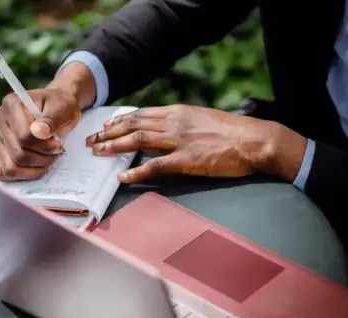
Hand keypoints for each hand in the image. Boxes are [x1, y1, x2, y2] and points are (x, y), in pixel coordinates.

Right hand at [0, 62, 95, 180]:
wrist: (57, 108)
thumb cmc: (60, 106)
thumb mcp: (62, 108)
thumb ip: (51, 119)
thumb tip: (39, 132)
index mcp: (11, 104)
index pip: (24, 136)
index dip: (45, 146)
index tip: (58, 144)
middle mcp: (0, 119)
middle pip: (18, 155)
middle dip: (42, 159)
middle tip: (56, 152)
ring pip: (10, 168)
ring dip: (33, 170)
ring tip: (48, 160)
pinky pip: (1, 173)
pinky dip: (21, 176)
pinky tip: (36, 168)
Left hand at [84, 105, 307, 183]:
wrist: (256, 140)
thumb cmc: (236, 133)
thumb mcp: (206, 120)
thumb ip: (185, 124)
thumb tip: (170, 130)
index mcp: (180, 112)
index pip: (142, 114)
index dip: (120, 120)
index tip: (106, 125)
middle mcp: (175, 122)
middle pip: (134, 125)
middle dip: (109, 132)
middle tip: (91, 139)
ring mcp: (180, 140)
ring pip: (138, 140)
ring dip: (114, 146)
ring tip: (97, 153)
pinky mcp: (187, 160)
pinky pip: (155, 165)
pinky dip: (136, 170)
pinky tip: (123, 176)